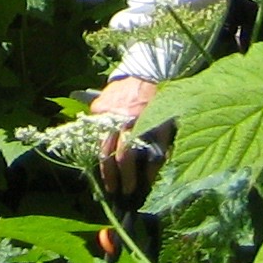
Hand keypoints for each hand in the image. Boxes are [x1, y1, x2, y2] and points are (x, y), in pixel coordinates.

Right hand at [88, 76, 159, 201]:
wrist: (147, 73)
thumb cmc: (160, 101)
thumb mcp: (165, 128)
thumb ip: (157, 152)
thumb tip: (149, 178)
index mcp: (135, 124)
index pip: (125, 156)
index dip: (127, 176)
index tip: (129, 190)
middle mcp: (116, 118)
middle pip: (106, 153)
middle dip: (109, 175)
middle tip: (112, 190)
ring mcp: (104, 111)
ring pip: (98, 142)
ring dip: (103, 160)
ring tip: (108, 174)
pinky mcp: (98, 105)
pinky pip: (97, 127)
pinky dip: (102, 138)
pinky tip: (108, 146)